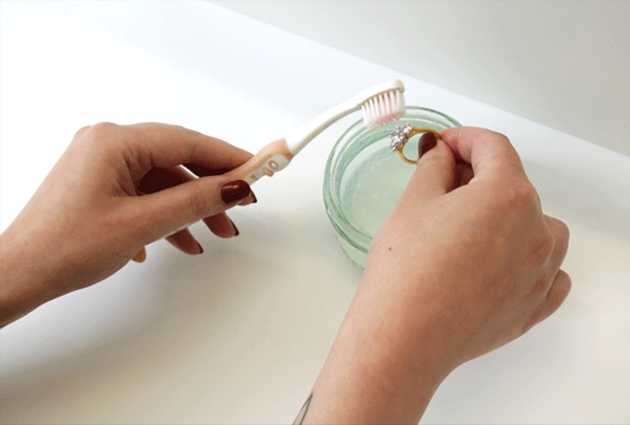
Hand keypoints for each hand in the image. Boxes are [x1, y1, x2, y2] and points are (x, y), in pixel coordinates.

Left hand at [0, 123, 254, 326]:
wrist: (19, 275)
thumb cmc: (62, 247)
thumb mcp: (141, 224)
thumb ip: (193, 202)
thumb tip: (233, 187)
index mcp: (113, 142)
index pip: (187, 142)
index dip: (227, 158)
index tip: (258, 169)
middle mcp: (107, 145)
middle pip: (177, 160)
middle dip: (210, 188)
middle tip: (240, 207)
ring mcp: (102, 164)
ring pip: (163, 180)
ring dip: (190, 206)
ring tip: (213, 234)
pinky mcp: (100, 184)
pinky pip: (146, 192)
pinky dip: (166, 213)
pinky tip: (178, 240)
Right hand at [301, 127, 569, 423]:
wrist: (404, 336)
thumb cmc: (406, 272)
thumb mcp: (414, 202)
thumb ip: (434, 166)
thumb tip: (442, 153)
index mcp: (507, 194)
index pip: (493, 147)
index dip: (463, 138)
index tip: (444, 145)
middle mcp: (536, 229)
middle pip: (513, 184)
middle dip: (478, 178)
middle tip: (441, 186)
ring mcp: (541, 270)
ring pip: (537, 226)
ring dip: (509, 217)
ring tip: (469, 229)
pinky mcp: (535, 304)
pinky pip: (548, 271)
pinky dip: (527, 258)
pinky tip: (496, 262)